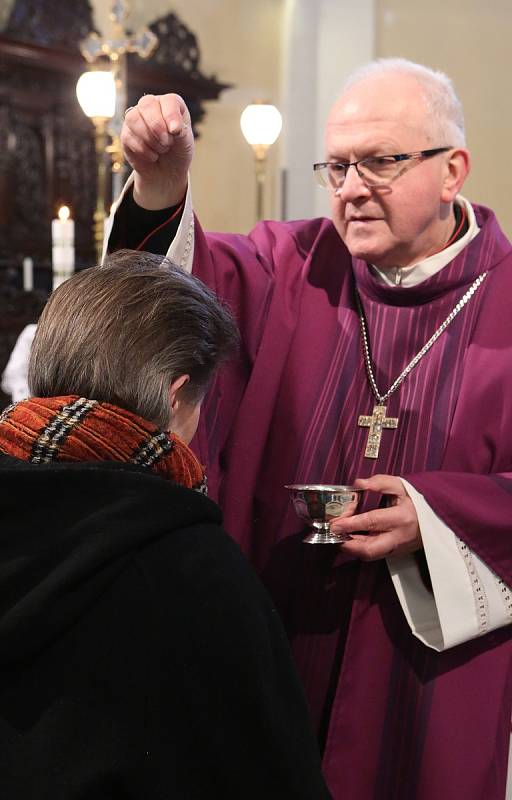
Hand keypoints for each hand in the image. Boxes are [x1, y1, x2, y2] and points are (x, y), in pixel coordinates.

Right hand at [121, 93, 193, 209]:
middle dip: (158, 127)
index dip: (171, 115)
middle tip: (167, 143)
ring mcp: (136, 117)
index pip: (168, 101)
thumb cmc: (178, 152)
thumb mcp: (186, 142)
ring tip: (162, 150)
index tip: (175, 131)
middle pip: (147, 104)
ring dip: (150, 139)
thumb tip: (174, 128)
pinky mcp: (126, 133)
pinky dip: (143, 151)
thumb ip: (182, 131)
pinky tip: (153, 156)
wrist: (166, 171)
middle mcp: (151, 105)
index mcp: (170, 104)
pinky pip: (129, 136)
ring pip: (133, 118)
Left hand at [329, 474, 421, 560]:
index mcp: (401, 518)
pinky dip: (361, 547)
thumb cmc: (417, 500)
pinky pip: (376, 554)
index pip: (371, 522)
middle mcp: (399, 537)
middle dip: (348, 544)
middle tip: (334, 534)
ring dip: (352, 547)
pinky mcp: (396, 553)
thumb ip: (380, 482)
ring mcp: (398, 548)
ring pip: (371, 555)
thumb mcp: (402, 486)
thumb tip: (359, 483)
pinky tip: (352, 538)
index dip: (351, 523)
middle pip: (370, 549)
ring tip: (339, 536)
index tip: (335, 523)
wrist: (438, 517)